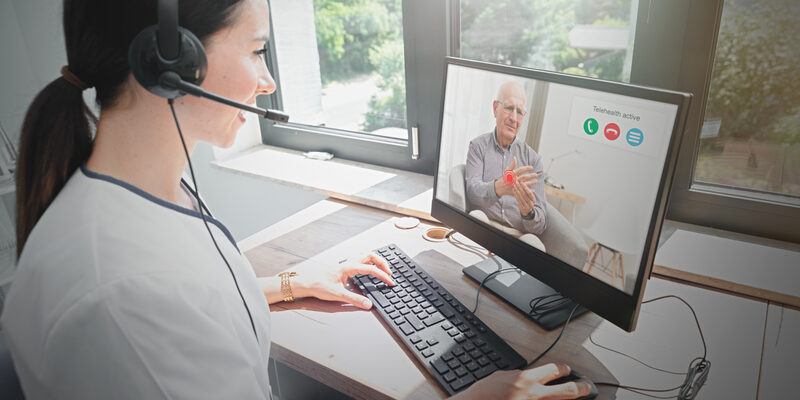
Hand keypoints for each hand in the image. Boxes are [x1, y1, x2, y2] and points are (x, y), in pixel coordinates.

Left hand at [290, 253, 394, 308]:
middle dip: (382, 262)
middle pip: (370, 255)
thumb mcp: (338, 295)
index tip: (391, 282)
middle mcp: (348, 263)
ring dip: (376, 260)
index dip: (383, 275)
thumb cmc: (319, 286)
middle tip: (389, 272)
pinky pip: (359, 259)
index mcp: (348, 267)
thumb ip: (354, 300)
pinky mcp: (343, 267)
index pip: (371, 268)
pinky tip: (369, 270)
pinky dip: (368, 262)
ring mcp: (346, 264)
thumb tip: (368, 304)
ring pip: (365, 255)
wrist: (306, 283)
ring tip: (383, 269)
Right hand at [453, 363, 591, 399]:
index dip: (564, 369)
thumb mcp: (501, 376)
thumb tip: (527, 376)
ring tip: (576, 397)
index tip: (567, 370)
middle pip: (567, 391)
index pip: (554, 370)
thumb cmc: (483, 395)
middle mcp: (534, 395)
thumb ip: (518, 376)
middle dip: (581, 388)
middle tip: (587, 387)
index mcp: (526, 380)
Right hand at [495, 157, 537, 196]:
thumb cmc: (504, 178)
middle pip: (524, 177)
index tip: (532, 167)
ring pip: (524, 184)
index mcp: (512, 174)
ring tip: (536, 181)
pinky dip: (528, 191)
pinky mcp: (516, 191)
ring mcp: (515, 186)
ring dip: (531, 183)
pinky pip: (523, 191)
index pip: (520, 170)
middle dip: (530, 176)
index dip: (526, 168)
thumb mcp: (507, 171)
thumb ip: (512, 165)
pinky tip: (534, 190)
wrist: (499, 188)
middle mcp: (514, 180)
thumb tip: (515, 158)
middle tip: (536, 174)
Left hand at [512, 178, 536, 216]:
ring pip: (520, 197)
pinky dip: (515, 194)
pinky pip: (517, 200)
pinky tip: (513, 190)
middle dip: (519, 187)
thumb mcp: (530, 198)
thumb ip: (530, 192)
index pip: (529, 193)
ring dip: (516, 190)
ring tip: (513, 185)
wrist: (527, 211)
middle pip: (524, 194)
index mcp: (533, 200)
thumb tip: (528, 184)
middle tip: (516, 182)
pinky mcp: (521, 208)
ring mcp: (526, 206)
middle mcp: (530, 203)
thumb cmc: (528, 202)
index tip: (521, 182)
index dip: (525, 187)